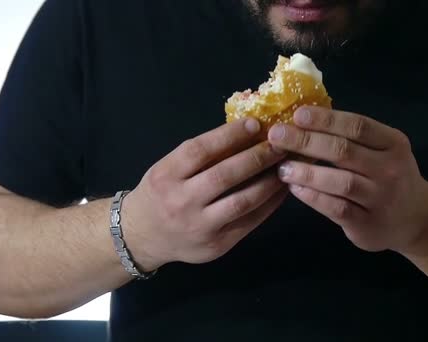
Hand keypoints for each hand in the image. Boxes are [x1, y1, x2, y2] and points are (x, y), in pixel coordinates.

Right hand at [123, 118, 287, 268]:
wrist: (143, 236)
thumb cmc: (160, 194)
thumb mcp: (168, 169)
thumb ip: (199, 155)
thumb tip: (244, 132)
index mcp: (166, 176)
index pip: (200, 150)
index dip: (229, 135)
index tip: (254, 124)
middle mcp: (181, 201)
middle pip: (225, 176)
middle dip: (257, 157)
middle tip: (279, 145)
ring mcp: (200, 226)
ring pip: (242, 201)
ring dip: (269, 182)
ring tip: (285, 166)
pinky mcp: (217, 245)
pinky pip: (249, 222)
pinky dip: (269, 205)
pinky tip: (280, 191)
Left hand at [268, 106, 427, 251]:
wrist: (416, 219)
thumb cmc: (388, 176)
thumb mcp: (383, 150)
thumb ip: (352, 137)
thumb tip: (303, 119)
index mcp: (393, 143)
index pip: (357, 126)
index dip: (326, 119)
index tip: (297, 114)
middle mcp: (390, 169)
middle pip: (344, 151)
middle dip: (306, 141)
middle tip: (276, 136)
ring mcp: (380, 198)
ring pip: (340, 181)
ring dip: (307, 172)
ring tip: (281, 166)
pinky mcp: (367, 223)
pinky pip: (336, 208)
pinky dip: (313, 196)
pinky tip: (294, 188)